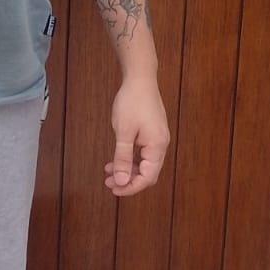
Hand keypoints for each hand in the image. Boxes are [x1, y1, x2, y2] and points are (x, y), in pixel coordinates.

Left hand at [105, 77, 169, 197]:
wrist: (140, 79)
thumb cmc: (132, 102)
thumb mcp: (123, 132)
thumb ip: (122, 158)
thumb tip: (121, 180)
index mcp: (157, 146)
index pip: (147, 177)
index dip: (131, 187)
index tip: (114, 189)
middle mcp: (161, 145)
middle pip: (148, 173)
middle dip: (128, 181)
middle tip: (109, 183)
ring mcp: (157, 139)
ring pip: (144, 164)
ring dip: (127, 170)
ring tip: (108, 173)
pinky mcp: (152, 134)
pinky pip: (143, 154)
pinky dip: (130, 159)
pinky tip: (115, 159)